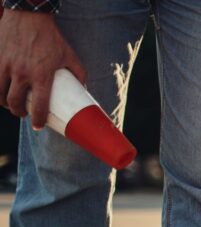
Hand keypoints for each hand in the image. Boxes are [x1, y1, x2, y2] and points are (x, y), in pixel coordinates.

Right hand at [0, 11, 86, 129]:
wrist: (28, 17)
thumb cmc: (51, 37)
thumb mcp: (69, 56)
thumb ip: (78, 73)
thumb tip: (83, 89)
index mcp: (42, 75)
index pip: (39, 106)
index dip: (38, 120)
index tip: (38, 126)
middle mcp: (22, 72)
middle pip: (15, 103)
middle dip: (19, 113)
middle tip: (24, 114)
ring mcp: (6, 65)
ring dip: (5, 103)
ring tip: (11, 104)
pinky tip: (1, 91)